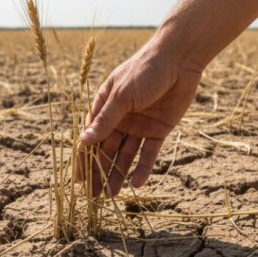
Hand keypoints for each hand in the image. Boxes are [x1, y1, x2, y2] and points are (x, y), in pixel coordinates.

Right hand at [77, 40, 201, 196]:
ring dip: (119, 174)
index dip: (83, 159)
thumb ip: (106, 120)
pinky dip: (143, 167)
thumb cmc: (144, 70)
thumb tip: (84, 141)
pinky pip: (149, 152)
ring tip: (112, 195)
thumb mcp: (122, 96)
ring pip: (126, 155)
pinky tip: (136, 183)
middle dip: (100, 172)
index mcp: (105, 107)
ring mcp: (139, 125)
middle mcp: (120, 118)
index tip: (78, 182)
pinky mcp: (159, 129)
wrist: (179, 60)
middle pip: (106, 150)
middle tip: (94, 196)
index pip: (90, 137)